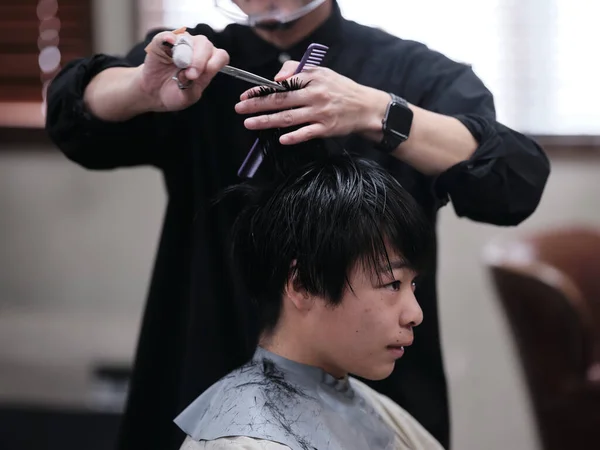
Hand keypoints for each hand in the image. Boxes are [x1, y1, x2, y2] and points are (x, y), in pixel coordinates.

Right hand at [139, 30, 229, 111]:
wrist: (154, 93)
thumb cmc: (175, 93)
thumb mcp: (186, 97)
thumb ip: (191, 87)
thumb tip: (187, 72)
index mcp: (208, 63)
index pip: (221, 56)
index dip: (214, 64)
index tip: (201, 76)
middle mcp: (198, 49)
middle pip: (206, 45)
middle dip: (199, 61)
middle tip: (190, 75)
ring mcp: (181, 42)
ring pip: (188, 39)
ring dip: (184, 53)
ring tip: (177, 66)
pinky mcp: (163, 41)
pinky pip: (166, 36)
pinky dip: (167, 39)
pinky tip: (167, 44)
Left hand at [234, 60, 388, 144]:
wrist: (366, 107)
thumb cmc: (341, 89)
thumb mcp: (322, 72)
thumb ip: (298, 70)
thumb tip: (276, 78)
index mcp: (312, 78)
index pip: (282, 84)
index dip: (261, 90)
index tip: (246, 96)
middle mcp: (315, 95)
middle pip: (281, 101)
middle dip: (257, 105)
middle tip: (240, 110)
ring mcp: (320, 113)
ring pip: (288, 118)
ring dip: (267, 121)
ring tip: (250, 123)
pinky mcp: (326, 128)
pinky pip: (306, 133)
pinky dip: (293, 137)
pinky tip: (280, 139)